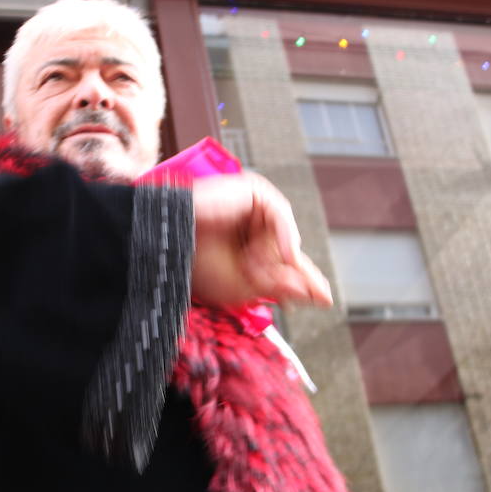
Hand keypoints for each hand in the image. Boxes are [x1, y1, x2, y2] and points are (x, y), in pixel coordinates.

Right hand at [190, 174, 331, 309]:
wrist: (167, 241)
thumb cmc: (194, 263)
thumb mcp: (243, 286)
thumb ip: (278, 287)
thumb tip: (311, 292)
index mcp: (245, 249)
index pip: (282, 265)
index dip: (301, 282)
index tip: (323, 300)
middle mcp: (252, 228)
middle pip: (288, 251)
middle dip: (297, 276)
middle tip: (320, 296)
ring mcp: (253, 208)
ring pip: (284, 238)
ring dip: (276, 261)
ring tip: (256, 272)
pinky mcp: (253, 191)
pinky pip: (281, 215)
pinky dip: (286, 237)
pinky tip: (286, 255)